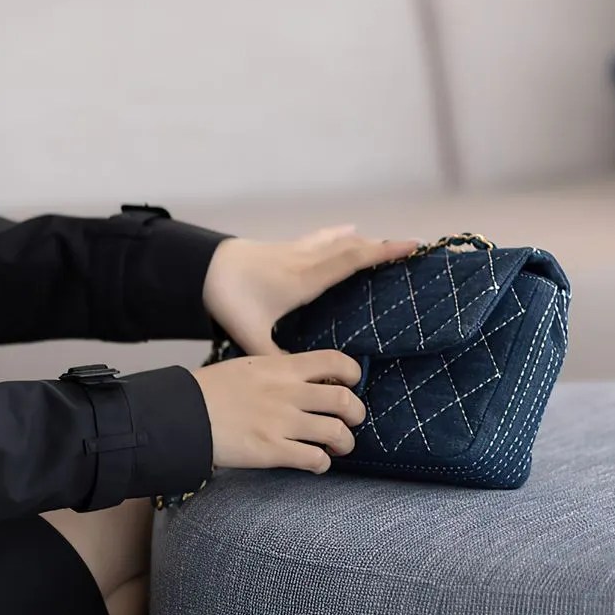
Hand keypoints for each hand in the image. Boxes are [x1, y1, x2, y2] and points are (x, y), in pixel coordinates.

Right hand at [193, 347, 367, 474]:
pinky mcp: (272, 451)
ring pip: (337, 433)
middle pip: (345, 400)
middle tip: (352, 420)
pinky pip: (315, 459)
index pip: (335, 362)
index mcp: (282, 368)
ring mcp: (282, 423)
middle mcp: (288, 394)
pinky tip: (316, 463)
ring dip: (345, 442)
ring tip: (340, 446)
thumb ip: (278, 370)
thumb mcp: (248, 367)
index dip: (353, 373)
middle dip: (357, 413)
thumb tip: (301, 376)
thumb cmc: (210, 391)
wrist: (182, 414)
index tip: (352, 383)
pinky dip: (322, 463)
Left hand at [200, 225, 421, 357]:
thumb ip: (276, 360)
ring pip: (339, 239)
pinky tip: (350, 228)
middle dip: (383, 246)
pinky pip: (322, 237)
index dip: (382, 252)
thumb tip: (300, 385)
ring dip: (366, 240)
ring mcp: (295, 250)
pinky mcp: (285, 247)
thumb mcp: (252, 335)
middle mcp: (305, 259)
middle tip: (414, 246)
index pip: (351, 260)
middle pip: (352, 246)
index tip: (410, 246)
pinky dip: (341, 234)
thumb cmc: (229, 300)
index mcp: (304, 280)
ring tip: (390, 242)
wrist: (200, 268)